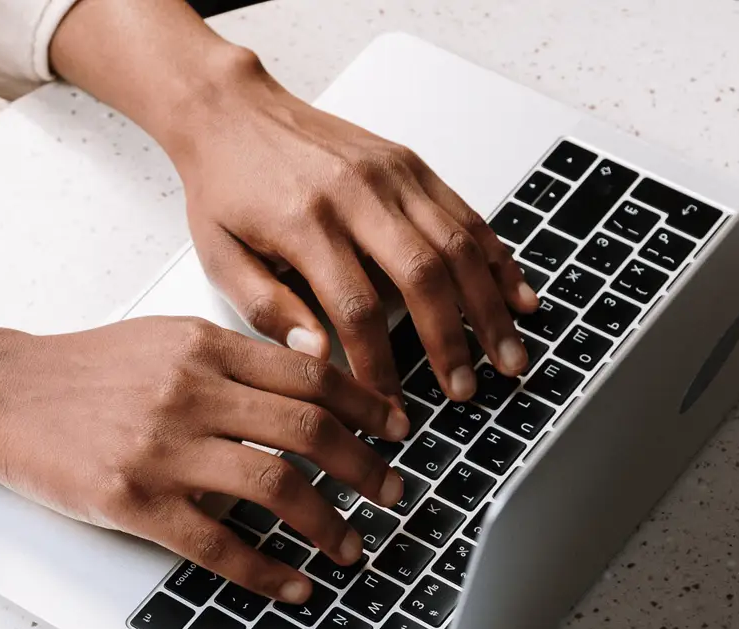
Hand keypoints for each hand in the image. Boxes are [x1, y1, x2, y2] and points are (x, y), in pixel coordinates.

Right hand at [0, 316, 410, 602]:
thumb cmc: (83, 371)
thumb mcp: (164, 340)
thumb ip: (232, 357)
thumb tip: (309, 381)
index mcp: (204, 346)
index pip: (310, 372)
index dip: (366, 405)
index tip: (397, 430)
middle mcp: (191, 392)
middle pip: (309, 428)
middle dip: (365, 466)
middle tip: (393, 492)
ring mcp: (162, 449)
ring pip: (275, 485)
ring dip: (328, 522)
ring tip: (351, 545)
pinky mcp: (134, 501)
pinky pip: (219, 544)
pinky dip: (268, 570)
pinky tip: (294, 584)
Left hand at [46, 0, 538, 403]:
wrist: (232, 111)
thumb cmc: (225, 186)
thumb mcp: (220, 256)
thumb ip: (268, 310)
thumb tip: (317, 358)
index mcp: (304, 221)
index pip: (355, 308)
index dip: (380, 365)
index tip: (390, 407)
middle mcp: (355, 192)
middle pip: (423, 275)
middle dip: (453, 341)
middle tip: (469, 390)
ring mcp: (391, 174)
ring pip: (458, 244)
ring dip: (490, 307)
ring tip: (509, 356)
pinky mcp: (410, 164)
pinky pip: (466, 214)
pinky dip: (499, 258)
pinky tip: (518, 295)